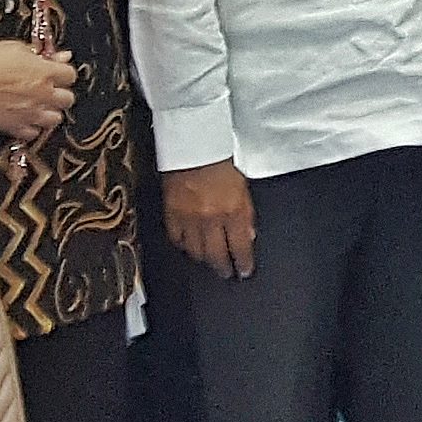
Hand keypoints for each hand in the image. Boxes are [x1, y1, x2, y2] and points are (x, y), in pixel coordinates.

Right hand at [0, 40, 77, 143]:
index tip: (56, 71)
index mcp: (45, 72)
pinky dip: (32, 127)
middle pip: (67, 99)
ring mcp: (30, 113)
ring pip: (55, 119)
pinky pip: (33, 133)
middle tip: (49, 88)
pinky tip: (25, 117)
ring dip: (49, 111)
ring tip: (39, 104)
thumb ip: (43, 55)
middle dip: (60, 93)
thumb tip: (62, 55)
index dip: (63, 73)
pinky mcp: (14, 127)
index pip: (70, 75)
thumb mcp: (18, 48)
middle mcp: (42, 94)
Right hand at [163, 161, 257, 277]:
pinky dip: (183, 246)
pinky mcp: (172, 216)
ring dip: (204, 260)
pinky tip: (188, 248)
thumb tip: (249, 236)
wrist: (194, 147)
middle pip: (217, 255)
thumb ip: (246, 214)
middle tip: (226, 273)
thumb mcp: (243, 187)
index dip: (243, 263)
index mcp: (233, 212)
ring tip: (209, 262)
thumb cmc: (221, 163)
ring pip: (196, 252)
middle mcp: (211, 220)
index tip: (244, 271)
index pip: (240, 247)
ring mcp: (190, 220)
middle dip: (223, 268)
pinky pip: (177, 240)